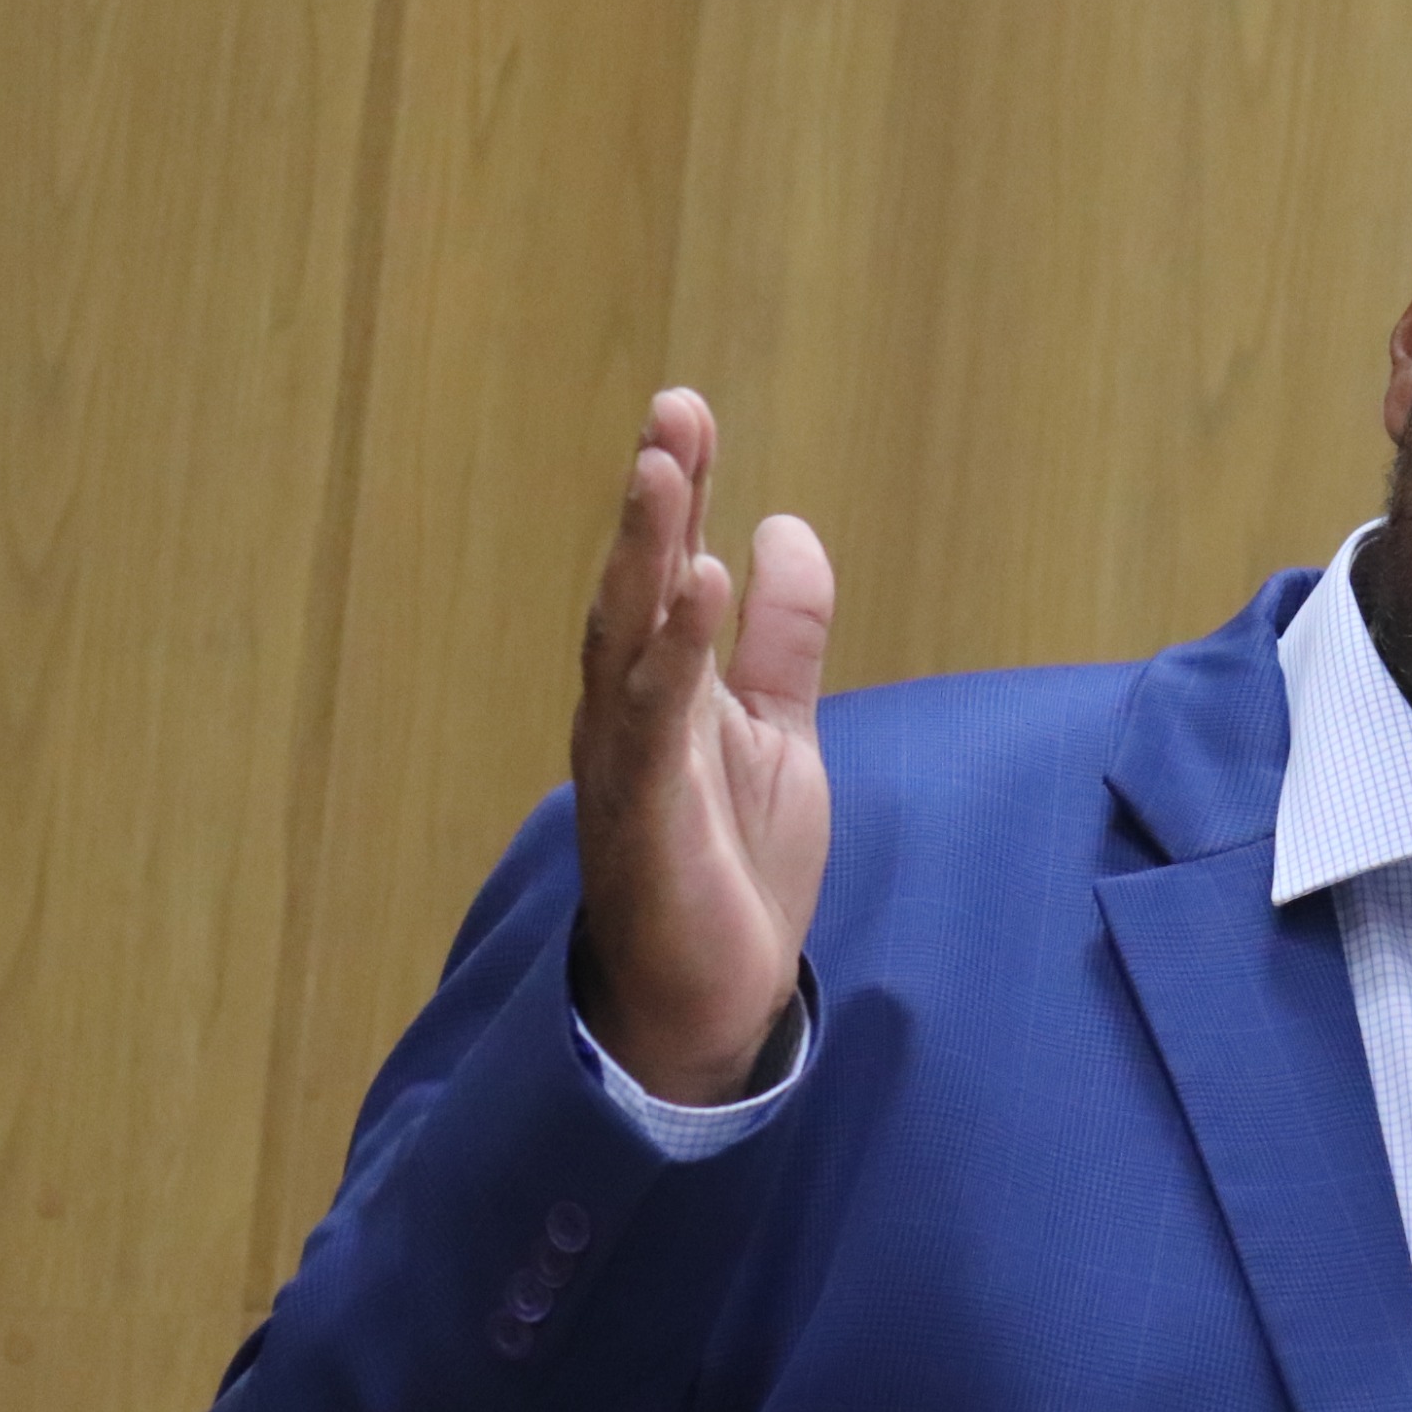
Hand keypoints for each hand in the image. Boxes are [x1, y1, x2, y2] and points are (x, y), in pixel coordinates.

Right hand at [569, 388, 833, 1101]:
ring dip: (645, 551)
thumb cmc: (732, 866)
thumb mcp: (781, 733)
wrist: (711, 1002)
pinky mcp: (646, 818)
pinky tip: (698, 587)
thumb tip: (786, 527)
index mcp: (662, 688)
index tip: (688, 409)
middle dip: (653, 499)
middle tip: (672, 410)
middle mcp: (629, 713)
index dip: (681, 491)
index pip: (668, 569)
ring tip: (665, 469)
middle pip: (635, 587)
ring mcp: (628, 764)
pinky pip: (655, 723)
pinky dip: (672, 652)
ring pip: (626, 641)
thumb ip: (784, 640)